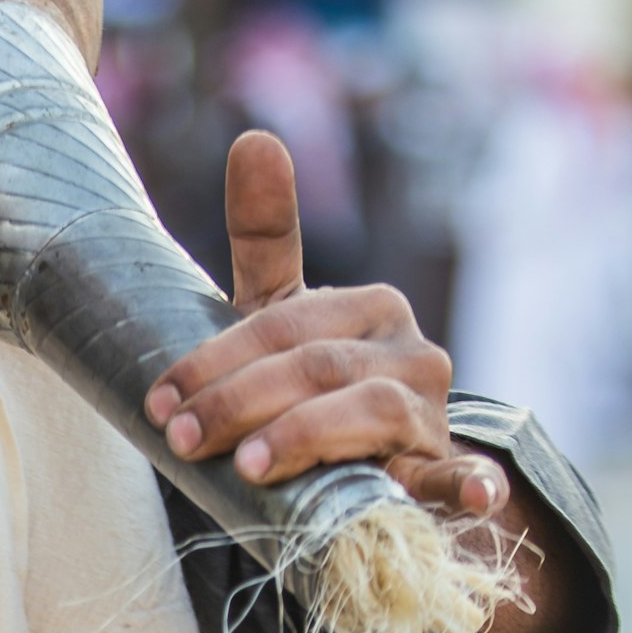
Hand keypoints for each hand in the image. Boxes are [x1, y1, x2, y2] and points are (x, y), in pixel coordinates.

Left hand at [144, 129, 594, 632]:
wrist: (384, 473)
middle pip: (316, 367)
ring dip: (304, 437)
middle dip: (239, 402)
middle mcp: (410, 352)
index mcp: (370, 309)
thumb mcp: (286, 320)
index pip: (282, 325)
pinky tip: (471, 496)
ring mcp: (432, 414)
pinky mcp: (447, 473)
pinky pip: (462, 476)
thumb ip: (268, 240)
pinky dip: (470, 483)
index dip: (215, 362)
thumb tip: (255, 136)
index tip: (161, 401)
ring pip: (368, 413)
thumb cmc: (318, 393)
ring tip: (249, 468)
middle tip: (181, 440)